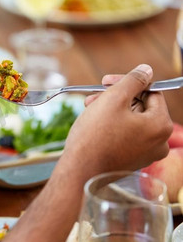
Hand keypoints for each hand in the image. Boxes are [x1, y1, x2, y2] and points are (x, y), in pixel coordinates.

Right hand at [61, 64, 172, 180]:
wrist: (79, 170)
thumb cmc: (95, 136)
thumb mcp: (114, 99)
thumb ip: (133, 80)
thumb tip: (146, 71)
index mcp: (161, 125)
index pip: (150, 93)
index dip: (127, 83)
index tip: (105, 82)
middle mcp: (159, 143)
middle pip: (140, 108)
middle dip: (116, 99)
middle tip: (94, 96)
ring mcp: (146, 155)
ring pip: (131, 122)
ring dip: (111, 112)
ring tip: (89, 109)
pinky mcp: (131, 162)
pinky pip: (125, 137)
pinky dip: (111, 128)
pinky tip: (93, 125)